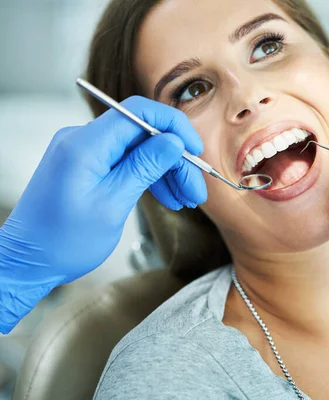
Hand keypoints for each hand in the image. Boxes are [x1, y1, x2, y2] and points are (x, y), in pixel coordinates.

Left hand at [0, 96, 205, 332]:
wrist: (29, 261)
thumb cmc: (63, 241)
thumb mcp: (112, 205)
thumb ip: (144, 168)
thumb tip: (173, 142)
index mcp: (85, 145)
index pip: (139, 112)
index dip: (174, 126)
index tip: (195, 149)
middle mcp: (82, 139)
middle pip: (143, 134)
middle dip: (175, 159)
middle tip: (196, 190)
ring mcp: (84, 151)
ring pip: (138, 149)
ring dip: (166, 171)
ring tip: (186, 199)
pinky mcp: (87, 165)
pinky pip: (126, 161)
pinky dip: (148, 176)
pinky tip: (167, 196)